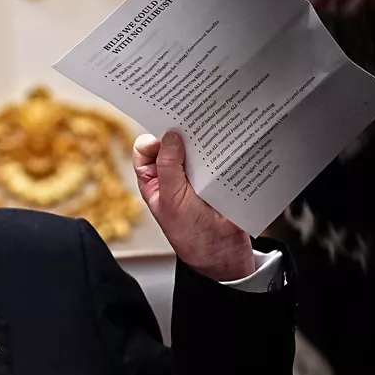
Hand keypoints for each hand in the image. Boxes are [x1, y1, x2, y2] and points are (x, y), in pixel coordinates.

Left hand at [132, 131, 255, 280]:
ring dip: (204, 141)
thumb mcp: (172, 199)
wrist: (226, 254)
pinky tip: (228, 143)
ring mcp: (198, 176)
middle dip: (181, 133)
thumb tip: (169, 136)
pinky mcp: (219, 177)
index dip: (153, 138)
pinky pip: (219, 158)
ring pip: (197, 149)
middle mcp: (174, 176)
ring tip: (212, 130)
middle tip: (192, 121)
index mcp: (155, 181)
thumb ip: (167, 167)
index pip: (146, 150)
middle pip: (173, 144)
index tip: (166, 131)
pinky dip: (223, 150)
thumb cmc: (192, 234)